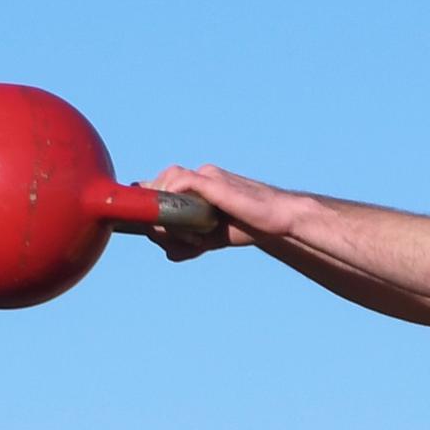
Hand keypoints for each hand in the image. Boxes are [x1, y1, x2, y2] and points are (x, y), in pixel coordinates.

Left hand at [142, 164, 294, 260]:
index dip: (150, 206)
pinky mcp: (214, 181)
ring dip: (163, 209)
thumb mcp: (213, 237)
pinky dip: (174, 202)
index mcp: (200, 185)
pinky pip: (180, 183)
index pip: (161, 187)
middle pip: (158, 184)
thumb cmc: (251, 226)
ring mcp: (207, 176)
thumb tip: (168, 254)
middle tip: (165, 237)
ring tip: (180, 234)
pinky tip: (185, 224)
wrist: (280, 219)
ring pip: (166, 182)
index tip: (150, 228)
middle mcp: (201, 175)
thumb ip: (189, 243)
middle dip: (153, 212)